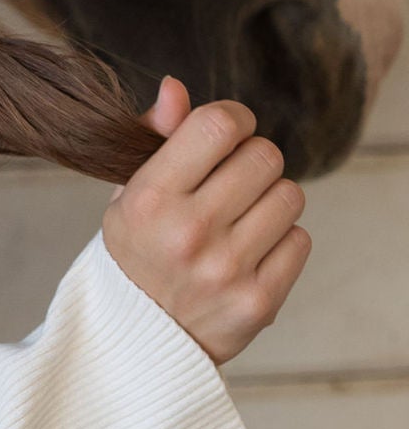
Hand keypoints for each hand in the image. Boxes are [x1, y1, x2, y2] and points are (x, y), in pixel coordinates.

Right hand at [101, 77, 309, 364]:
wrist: (134, 341)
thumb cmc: (135, 256)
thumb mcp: (128, 196)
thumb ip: (155, 138)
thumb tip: (176, 87)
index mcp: (150, 199)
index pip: (218, 126)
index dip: (234, 119)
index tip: (228, 132)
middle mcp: (188, 233)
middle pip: (264, 156)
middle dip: (254, 160)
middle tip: (234, 182)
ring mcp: (226, 270)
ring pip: (290, 195)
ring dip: (271, 200)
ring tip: (242, 219)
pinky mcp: (258, 301)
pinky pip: (300, 240)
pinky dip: (282, 241)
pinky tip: (251, 252)